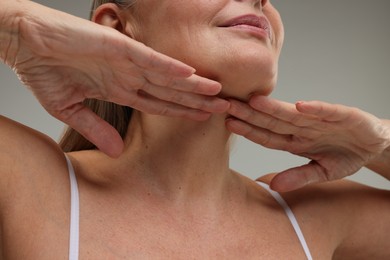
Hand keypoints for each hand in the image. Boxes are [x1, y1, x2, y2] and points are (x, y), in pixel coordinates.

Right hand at [2, 1, 228, 156]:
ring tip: (218, 94)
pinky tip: (190, 74)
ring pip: (167, 76)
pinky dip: (169, 67)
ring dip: (193, 85)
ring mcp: (124, 61)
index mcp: (118, 88)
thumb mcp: (70, 109)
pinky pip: (149, 58)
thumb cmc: (43, 71)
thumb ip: (96, 128)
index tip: (203, 118)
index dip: (182, 111)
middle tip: (224, 109)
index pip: (158, 103)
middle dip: (197, 101)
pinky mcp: (117, 46)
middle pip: (170, 91)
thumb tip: (117, 152)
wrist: (22, 43)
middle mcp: (127, 75)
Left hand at [226, 95, 389, 191]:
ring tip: (254, 101)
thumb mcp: (322, 172)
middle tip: (227, 105)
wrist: (375, 145)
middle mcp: (303, 128)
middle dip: (250, 114)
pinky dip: (316, 109)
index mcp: (296, 141)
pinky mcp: (344, 115)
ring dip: (275, 108)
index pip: (267, 136)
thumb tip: (273, 186)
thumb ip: (298, 177)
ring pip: (294, 114)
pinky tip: (300, 106)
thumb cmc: (345, 155)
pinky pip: (328, 112)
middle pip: (273, 121)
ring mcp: (322, 121)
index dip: (248, 130)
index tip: (229, 124)